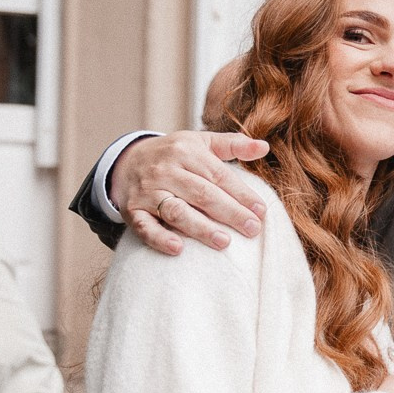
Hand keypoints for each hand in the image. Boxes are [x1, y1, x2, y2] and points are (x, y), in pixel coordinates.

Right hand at [114, 132, 270, 254]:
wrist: (129, 160)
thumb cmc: (176, 154)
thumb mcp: (202, 142)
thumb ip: (233, 145)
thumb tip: (264, 146)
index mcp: (186, 151)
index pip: (218, 175)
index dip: (241, 194)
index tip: (261, 211)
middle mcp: (165, 170)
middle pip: (201, 194)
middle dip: (229, 212)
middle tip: (252, 229)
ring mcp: (147, 191)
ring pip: (176, 211)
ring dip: (200, 228)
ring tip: (224, 242)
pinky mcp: (132, 210)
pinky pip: (145, 227)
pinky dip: (160, 238)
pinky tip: (179, 249)